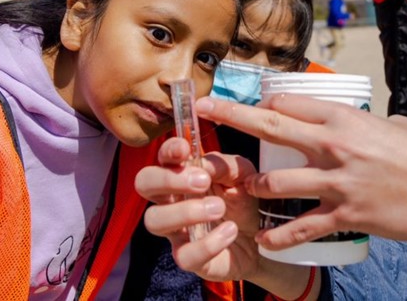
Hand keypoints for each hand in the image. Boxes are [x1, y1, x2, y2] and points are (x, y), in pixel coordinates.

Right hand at [135, 136, 261, 282]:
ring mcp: (176, 230)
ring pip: (154, 220)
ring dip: (185, 211)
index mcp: (183, 174)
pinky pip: (184, 255)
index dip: (168, 150)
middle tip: (202, 182)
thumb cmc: (244, 200)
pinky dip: (209, 243)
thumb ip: (226, 165)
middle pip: (144, 183)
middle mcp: (172, 200)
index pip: (163, 158)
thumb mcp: (243, 176)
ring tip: (218, 208)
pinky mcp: (189, 258)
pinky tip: (230, 231)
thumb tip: (204, 164)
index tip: (185, 149)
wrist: (263, 239)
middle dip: (167, 179)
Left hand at [194, 94, 406, 249]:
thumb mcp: (396, 124)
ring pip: (276, 182)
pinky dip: (278, 237)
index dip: (264, 104)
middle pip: (270, 128)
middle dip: (231, 118)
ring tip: (243, 190)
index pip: (289, 103)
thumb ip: (365, 123)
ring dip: (253, 186)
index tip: (248, 106)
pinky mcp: (346, 216)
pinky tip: (263, 242)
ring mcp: (338, 182)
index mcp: (347, 118)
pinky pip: (300, 227)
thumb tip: (352, 124)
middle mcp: (336, 146)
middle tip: (204, 112)